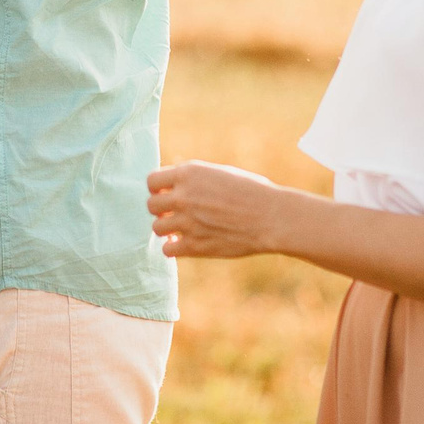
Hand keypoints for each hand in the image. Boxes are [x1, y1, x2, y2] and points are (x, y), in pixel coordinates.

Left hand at [146, 160, 283, 259]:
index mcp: (189, 173)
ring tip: (181, 229)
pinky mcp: (195, 246)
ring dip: (166, 229)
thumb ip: (194, 179)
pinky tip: (184, 244)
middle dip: (161, 209)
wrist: (272, 217)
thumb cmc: (251, 192)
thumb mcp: (220, 173)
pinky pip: (168, 250)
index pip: (152, 181)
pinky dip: (173, 248)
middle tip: (174, 214)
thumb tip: (172, 184)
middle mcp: (184, 196)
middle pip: (151, 205)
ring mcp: (187, 222)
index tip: (168, 195)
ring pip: (157, 228)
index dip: (158, 189)